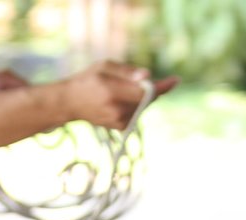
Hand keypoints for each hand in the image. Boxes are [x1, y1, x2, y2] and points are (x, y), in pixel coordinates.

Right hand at [61, 61, 177, 129]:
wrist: (70, 103)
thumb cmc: (88, 80)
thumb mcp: (105, 66)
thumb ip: (127, 71)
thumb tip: (147, 76)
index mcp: (113, 91)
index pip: (145, 91)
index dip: (162, 86)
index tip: (175, 80)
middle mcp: (117, 109)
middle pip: (147, 99)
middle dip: (150, 88)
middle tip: (137, 80)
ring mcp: (118, 120)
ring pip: (143, 106)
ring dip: (141, 96)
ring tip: (121, 90)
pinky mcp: (120, 127)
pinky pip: (137, 113)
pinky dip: (135, 104)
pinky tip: (120, 100)